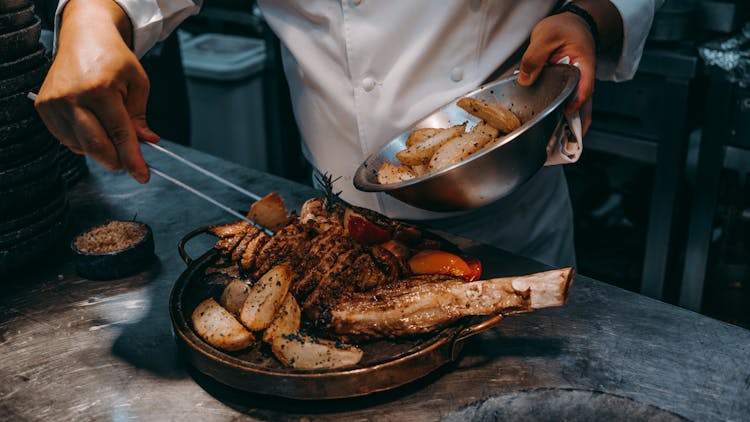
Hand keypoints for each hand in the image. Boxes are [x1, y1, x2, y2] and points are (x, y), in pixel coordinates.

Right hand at [35, 0, 158, 182]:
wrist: (84, 37)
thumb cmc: (114, 59)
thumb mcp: (138, 84)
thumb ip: (139, 117)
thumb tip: (146, 142)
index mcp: (100, 89)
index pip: (119, 133)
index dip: (132, 158)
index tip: (143, 175)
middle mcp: (72, 97)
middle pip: (95, 145)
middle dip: (116, 160)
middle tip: (129, 162)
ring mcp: (54, 103)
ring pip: (80, 146)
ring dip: (100, 148)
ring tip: (110, 130)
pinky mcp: (43, 107)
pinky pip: (66, 139)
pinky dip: (83, 141)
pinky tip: (93, 126)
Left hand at [517, 1, 622, 134]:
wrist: (573, 25)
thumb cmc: (565, 28)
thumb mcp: (546, 36)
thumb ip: (535, 57)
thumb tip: (525, 80)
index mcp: (584, 67)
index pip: (584, 88)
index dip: (576, 103)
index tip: (566, 112)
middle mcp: (582, 82)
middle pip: (582, 109)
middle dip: (572, 129)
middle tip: (559, 146)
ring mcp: (575, 88)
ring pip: (574, 113)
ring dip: (564, 129)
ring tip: (551, 147)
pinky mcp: (566, 91)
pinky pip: (563, 109)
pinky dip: (557, 120)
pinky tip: (544, 131)